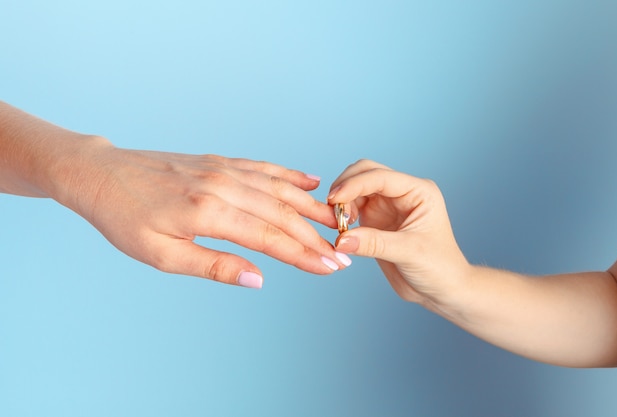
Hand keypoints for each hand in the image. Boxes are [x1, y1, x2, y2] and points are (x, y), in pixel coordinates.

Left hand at [58, 143, 349, 287]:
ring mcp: (223, 168)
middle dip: (316, 236)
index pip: (270, 237)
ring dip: (311, 207)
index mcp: (208, 212)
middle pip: (282, 212)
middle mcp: (222, 185)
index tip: (331, 267)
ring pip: (279, 188)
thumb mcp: (161, 254)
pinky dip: (289, 175)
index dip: (304, 255)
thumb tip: (257, 278)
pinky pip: (263, 167)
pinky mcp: (219, 160)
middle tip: (343, 253)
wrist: (102, 175)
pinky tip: (310, 182)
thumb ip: (212, 265)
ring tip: (338, 221)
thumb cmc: (125, 219)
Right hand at [327, 159, 467, 303]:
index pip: (381, 177)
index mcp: (418, 191)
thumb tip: (341, 239)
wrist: (442, 290)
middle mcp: (402, 193)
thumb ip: (375, 243)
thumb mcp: (409, 253)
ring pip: (355, 189)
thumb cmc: (439, 268)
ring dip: (342, 202)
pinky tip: (340, 231)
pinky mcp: (375, 221)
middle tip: (331, 209)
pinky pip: (352, 209)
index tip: (334, 199)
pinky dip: (341, 216)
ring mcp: (388, 205)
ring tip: (337, 225)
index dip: (354, 184)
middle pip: (365, 173)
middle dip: (345, 187)